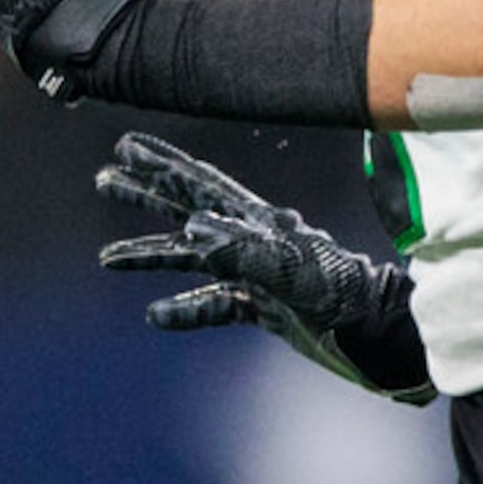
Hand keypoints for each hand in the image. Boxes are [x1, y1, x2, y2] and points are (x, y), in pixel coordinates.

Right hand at [97, 132, 432, 402]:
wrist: (376, 336)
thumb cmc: (342, 298)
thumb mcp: (291, 272)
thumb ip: (242, 251)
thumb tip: (191, 229)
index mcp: (262, 223)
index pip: (203, 186)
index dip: (164, 165)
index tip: (127, 146)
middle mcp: (256, 241)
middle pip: (190, 210)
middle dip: (148, 195)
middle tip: (106, 180)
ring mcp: (258, 275)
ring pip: (194, 260)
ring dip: (152, 256)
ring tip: (109, 258)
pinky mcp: (265, 309)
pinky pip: (215, 306)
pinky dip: (185, 309)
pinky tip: (157, 314)